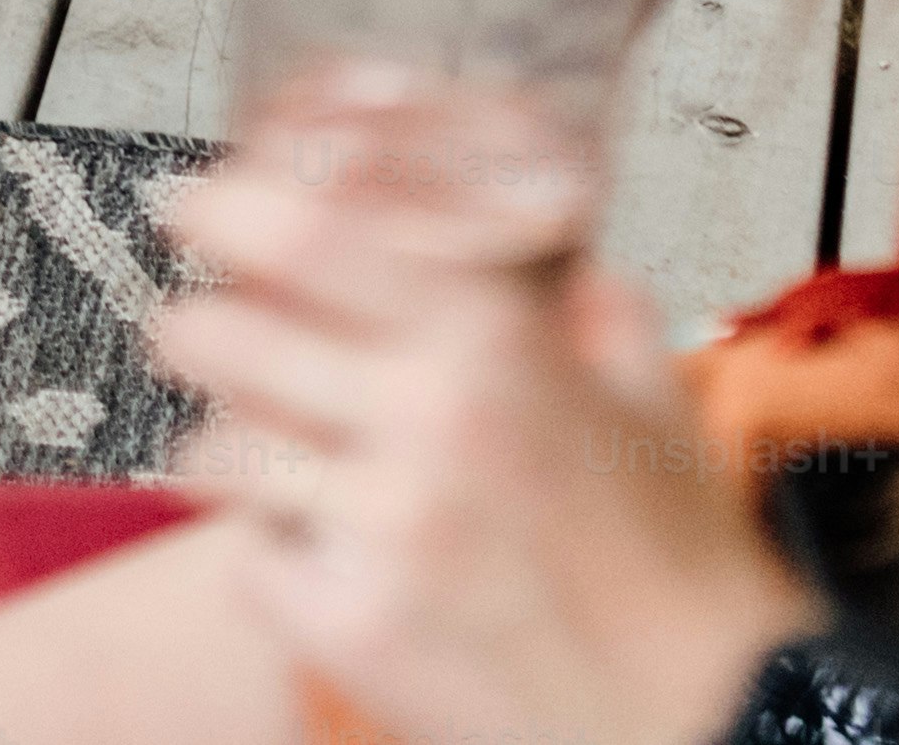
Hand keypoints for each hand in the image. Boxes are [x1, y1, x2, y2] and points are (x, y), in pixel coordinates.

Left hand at [148, 75, 825, 744]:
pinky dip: (276, 555)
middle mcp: (429, 418)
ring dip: (233, 450)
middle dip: (196, 330)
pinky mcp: (353, 626)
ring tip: (279, 462)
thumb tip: (551, 258)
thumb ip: (584, 310)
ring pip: (219, 450)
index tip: (193, 205)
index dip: (226, 210)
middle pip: (223, 335)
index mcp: (495, 339)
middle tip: (201, 334)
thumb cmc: (678, 568)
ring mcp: (383, 526)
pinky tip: (331, 554)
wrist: (704, 716)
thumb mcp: (649, 398)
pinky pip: (252, 561)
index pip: (308, 235)